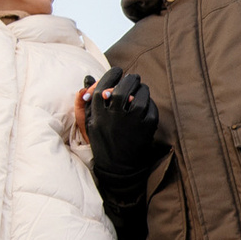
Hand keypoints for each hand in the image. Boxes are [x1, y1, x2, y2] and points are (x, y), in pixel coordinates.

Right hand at [84, 68, 158, 184]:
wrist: (117, 168)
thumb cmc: (103, 142)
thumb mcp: (91, 122)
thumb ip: (89, 100)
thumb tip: (89, 77)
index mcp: (98, 114)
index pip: (102, 86)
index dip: (111, 75)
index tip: (117, 71)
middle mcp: (113, 116)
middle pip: (123, 87)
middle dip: (130, 79)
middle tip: (133, 79)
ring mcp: (131, 121)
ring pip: (140, 95)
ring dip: (142, 89)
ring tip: (141, 89)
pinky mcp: (146, 128)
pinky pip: (151, 107)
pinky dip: (150, 103)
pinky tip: (147, 104)